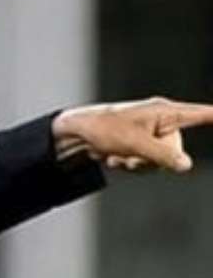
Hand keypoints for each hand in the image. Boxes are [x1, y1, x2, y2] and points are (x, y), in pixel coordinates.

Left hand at [52, 96, 212, 171]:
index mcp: (164, 112)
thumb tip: (185, 165)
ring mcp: (151, 135)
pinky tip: (113, 157)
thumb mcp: (134, 144)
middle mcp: (161, 122)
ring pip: (159, 162)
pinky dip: (128, 165)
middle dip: (152, 159)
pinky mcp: (140, 146)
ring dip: (137, 164)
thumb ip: (162, 155)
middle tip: (130, 154)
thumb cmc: (104, 128)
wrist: (77, 134)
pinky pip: (145, 165)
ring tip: (118, 154)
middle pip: (175, 151)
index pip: (201, 114)